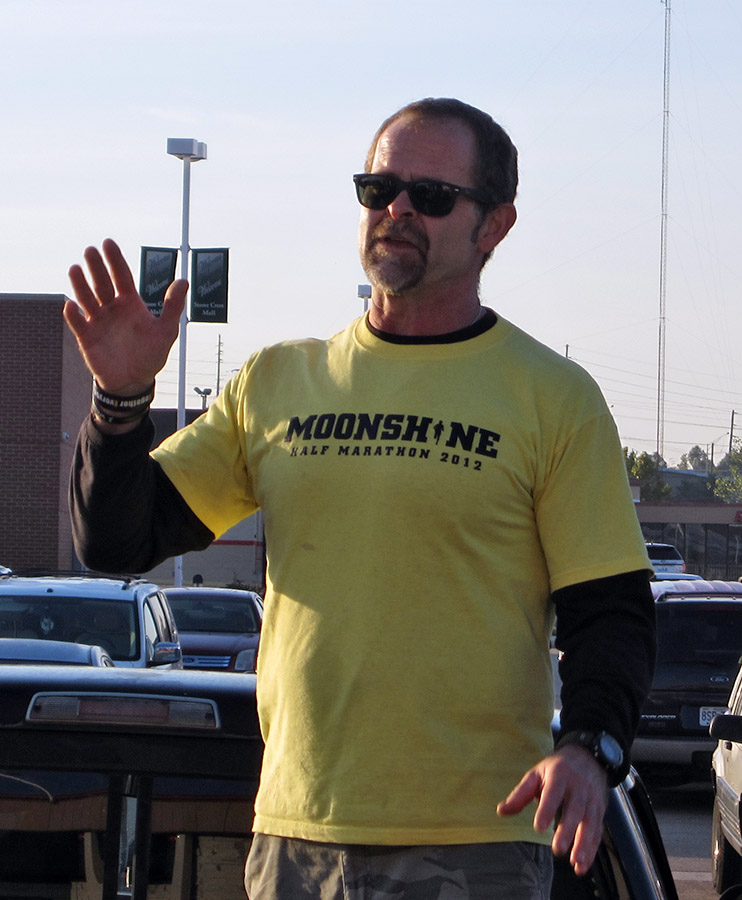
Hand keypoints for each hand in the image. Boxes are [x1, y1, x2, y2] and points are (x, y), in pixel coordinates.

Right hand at [64, 238, 187, 394]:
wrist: (134, 381)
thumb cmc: (150, 355)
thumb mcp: (166, 331)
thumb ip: (173, 306)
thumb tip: (183, 281)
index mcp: (130, 303)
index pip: (121, 276)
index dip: (115, 260)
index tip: (108, 243)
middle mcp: (112, 308)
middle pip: (102, 283)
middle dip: (96, 267)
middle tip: (90, 250)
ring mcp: (98, 321)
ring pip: (87, 299)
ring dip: (80, 285)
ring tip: (75, 269)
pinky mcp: (87, 337)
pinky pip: (78, 323)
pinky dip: (73, 315)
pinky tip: (71, 305)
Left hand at [497, 744, 607, 875]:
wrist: (588, 757)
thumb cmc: (557, 768)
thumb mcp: (537, 774)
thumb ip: (520, 794)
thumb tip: (501, 811)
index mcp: (559, 775)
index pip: (553, 793)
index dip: (547, 810)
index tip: (539, 827)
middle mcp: (578, 787)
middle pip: (574, 810)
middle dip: (567, 831)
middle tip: (558, 849)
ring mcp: (591, 799)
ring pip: (590, 822)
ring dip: (584, 844)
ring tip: (575, 862)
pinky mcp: (600, 811)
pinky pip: (597, 831)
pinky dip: (592, 849)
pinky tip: (582, 865)